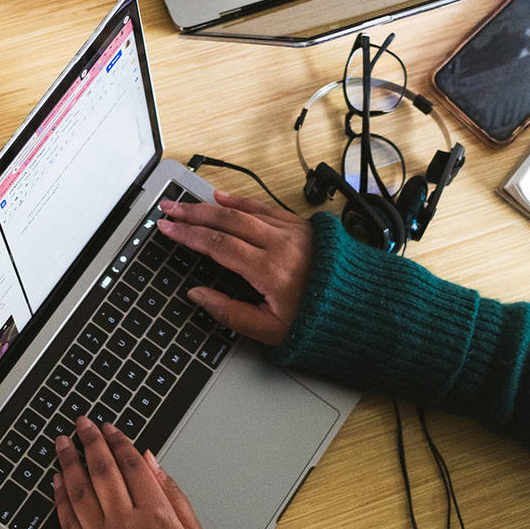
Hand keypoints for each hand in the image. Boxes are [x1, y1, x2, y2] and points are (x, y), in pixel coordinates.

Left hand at [54, 417, 206, 528]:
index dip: (118, 441)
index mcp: (155, 517)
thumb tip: (152, 462)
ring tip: (61, 444)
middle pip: (102, 472)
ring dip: (68, 463)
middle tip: (81, 423)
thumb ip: (174, 496)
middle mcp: (124, 525)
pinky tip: (57, 482)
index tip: (109, 427)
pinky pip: (67, 521)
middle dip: (90, 442)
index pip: (131, 465)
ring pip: (79, 492)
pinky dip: (60, 498)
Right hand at [156, 190, 311, 345]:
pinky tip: (223, 197)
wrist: (362, 308)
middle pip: (226, 221)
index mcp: (270, 270)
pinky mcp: (301, 226)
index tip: (167, 228)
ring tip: (187, 204)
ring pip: (244, 211)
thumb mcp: (269, 331)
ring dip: (211, 206)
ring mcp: (292, 231)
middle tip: (168, 210)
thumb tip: (198, 295)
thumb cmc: (318, 321)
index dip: (188, 235)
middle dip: (192, 214)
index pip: (218, 244)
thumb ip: (229, 313)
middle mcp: (280, 244)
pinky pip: (265, 207)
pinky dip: (241, 201)